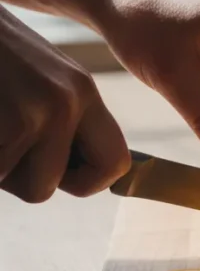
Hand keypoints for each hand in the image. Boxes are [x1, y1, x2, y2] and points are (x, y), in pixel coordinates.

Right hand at [0, 7, 130, 201]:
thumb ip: (58, 120)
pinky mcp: (16, 122)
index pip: (116, 162)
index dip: (85, 181)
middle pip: (78, 184)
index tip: (57, 173)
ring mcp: (43, 110)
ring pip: (34, 189)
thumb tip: (77, 174)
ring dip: (3, 170)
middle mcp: (72, 99)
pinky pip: (2, 176)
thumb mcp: (34, 81)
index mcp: (82, 90)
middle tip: (8, 145)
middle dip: (37, 181)